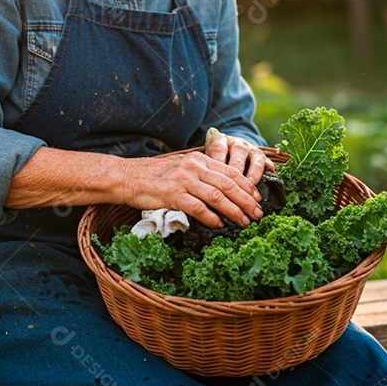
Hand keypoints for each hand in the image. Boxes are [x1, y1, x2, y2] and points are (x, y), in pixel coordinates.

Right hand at [119, 151, 263, 228]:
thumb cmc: (155, 176)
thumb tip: (222, 189)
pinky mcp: (172, 194)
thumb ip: (201, 173)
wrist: (127, 177)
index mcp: (199, 160)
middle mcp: (194, 167)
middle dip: (247, 201)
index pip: (230, 172)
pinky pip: (197, 207)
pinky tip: (219, 226)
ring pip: (217, 196)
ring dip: (234, 211)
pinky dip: (211, 218)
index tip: (258, 199)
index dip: (248, 186)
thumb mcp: (181, 167)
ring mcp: (183, 180)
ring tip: (244, 222)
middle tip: (258, 214)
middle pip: (229, 184)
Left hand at [203, 128, 273, 186]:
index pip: (217, 148)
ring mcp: (250, 149)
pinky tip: (267, 179)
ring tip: (251, 184)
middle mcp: (236, 143)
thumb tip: (202, 193)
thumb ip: (205, 172)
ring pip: (254, 155)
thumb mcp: (206, 162)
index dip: (217, 162)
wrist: (228, 152)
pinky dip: (267, 169)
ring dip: (253, 170)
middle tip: (234, 184)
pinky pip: (267, 160)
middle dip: (237, 168)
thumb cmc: (213, 163)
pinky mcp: (261, 156)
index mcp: (220, 141)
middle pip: (238, 151)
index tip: (216, 178)